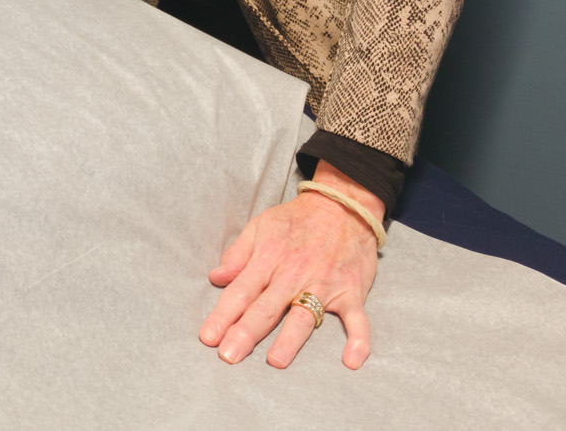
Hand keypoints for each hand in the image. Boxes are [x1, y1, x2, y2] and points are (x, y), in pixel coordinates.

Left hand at [198, 160, 381, 369]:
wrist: (343, 204)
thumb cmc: (298, 218)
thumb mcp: (261, 225)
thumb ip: (238, 253)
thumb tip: (216, 277)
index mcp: (268, 259)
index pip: (240, 291)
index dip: (222, 315)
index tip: (208, 338)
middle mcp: (293, 274)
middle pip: (266, 308)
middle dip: (245, 333)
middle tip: (229, 356)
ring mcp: (324, 284)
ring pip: (304, 316)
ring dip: (290, 340)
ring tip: (275, 361)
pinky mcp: (351, 291)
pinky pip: (357, 319)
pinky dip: (358, 339)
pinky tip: (351, 361)